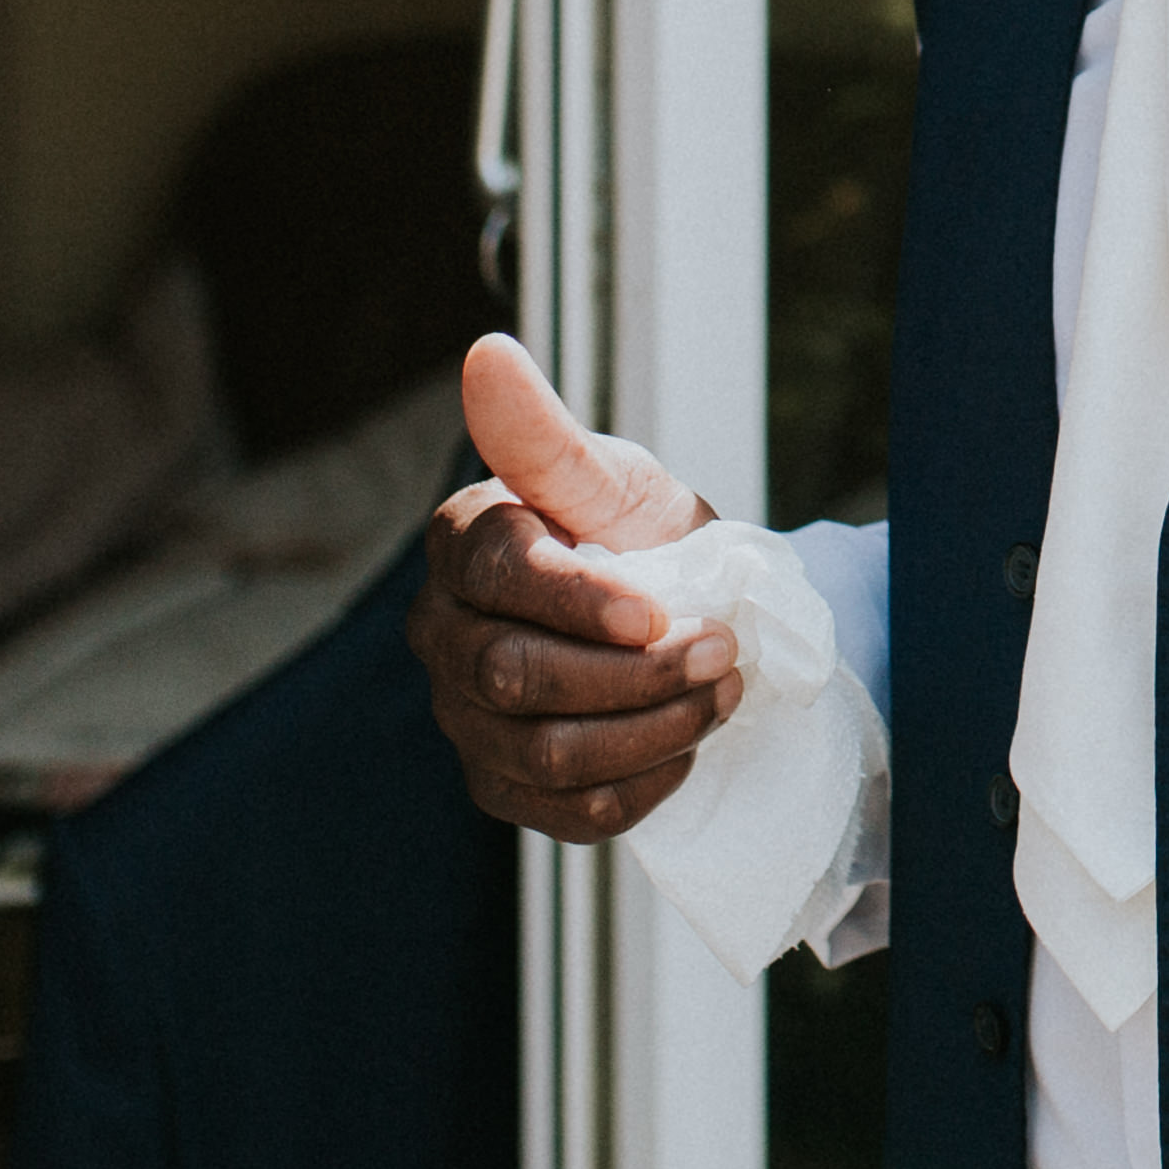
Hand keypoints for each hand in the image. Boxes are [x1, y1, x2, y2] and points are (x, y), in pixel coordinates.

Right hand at [408, 332, 742, 845]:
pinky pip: (569, 814)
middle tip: (724, 653)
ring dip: (654, 728)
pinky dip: (645, 784)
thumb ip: (547, 437)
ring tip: (722, 691)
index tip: (661, 611)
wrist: (684, 618)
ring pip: (546, 751)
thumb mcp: (615, 480)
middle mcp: (444, 636)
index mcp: (461, 545)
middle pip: (516, 676)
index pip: (502, 577)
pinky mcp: (504, 786)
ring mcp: (466, 720)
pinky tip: (686, 743)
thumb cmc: (640, 535)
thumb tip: (487, 354)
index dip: (582, 600)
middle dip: (636, 673)